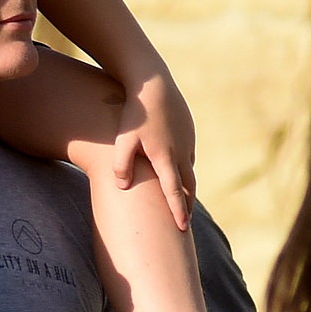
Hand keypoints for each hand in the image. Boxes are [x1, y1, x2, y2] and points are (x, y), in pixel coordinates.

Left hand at [111, 71, 195, 230]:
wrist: (152, 82)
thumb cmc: (134, 113)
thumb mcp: (122, 140)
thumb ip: (121, 166)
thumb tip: (122, 187)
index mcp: (166, 158)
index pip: (174, 192)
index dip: (178, 212)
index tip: (182, 229)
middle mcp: (181, 151)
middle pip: (189, 185)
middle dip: (187, 204)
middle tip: (185, 222)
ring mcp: (188, 139)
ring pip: (189, 168)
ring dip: (187, 184)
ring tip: (181, 197)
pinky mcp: (189, 128)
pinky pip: (188, 152)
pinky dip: (184, 165)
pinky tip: (176, 167)